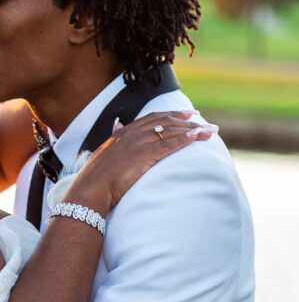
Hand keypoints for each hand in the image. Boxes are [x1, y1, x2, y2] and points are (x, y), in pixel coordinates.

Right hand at [65, 111, 216, 210]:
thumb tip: (117, 126)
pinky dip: (184, 140)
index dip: (173, 114)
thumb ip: (115, 137)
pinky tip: (197, 138)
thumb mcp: (106, 151)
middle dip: (188, 120)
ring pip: (171, 131)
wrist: (91, 187)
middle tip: (205, 122)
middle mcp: (133, 133)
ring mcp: (139, 143)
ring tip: (210, 131)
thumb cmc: (97, 175)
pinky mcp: (144, 156)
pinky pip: (169, 145)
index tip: (188, 114)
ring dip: (193, 130)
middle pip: (166, 121)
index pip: (153, 117)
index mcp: (124, 132)